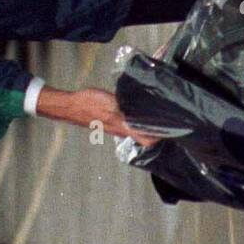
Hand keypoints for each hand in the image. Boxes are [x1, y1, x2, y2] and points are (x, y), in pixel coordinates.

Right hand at [36, 85, 161, 146]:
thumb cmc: (88, 103)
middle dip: (157, 131)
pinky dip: (137, 121)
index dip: (160, 137)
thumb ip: (125, 109)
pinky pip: (129, 125)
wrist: (70, 106)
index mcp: (122, 127)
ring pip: (137, 131)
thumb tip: (142, 112)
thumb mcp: (108, 104)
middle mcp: (121, 130)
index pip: (146, 140)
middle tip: (170, 120)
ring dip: (147, 126)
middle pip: (144, 137)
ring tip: (158, 115)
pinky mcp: (111, 121)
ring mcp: (115, 127)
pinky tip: (140, 111)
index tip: (173, 130)